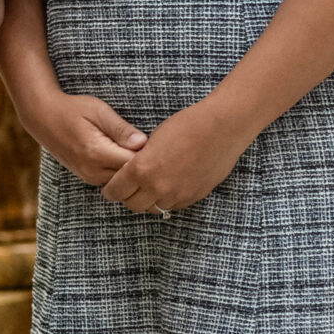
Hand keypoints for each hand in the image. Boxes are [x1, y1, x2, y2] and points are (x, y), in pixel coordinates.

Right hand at [22, 87, 147, 186]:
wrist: (42, 117)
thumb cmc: (72, 109)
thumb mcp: (98, 111)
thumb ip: (121, 129)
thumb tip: (143, 143)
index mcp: (96, 153)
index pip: (134, 164)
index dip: (149, 155)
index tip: (158, 142)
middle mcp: (92, 170)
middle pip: (130, 177)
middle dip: (144, 164)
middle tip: (155, 146)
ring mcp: (89, 177)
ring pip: (123, 181)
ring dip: (133, 169)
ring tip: (141, 149)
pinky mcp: (88, 177)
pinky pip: (113, 179)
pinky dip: (122, 170)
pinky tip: (126, 154)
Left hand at [99, 98, 252, 215]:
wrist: (222, 128)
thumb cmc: (186, 125)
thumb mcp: (152, 140)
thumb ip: (139, 161)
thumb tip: (132, 171)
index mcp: (142, 170)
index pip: (115, 192)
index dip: (111, 190)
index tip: (111, 187)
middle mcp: (158, 187)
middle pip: (133, 205)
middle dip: (128, 197)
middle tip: (130, 187)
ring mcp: (178, 194)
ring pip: (154, 208)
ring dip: (150, 200)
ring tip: (152, 185)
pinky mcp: (195, 196)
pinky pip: (175, 205)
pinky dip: (168, 199)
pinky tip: (171, 185)